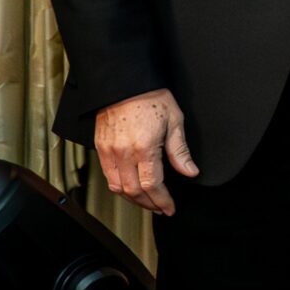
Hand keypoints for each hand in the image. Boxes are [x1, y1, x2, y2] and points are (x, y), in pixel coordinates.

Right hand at [94, 88, 199, 216]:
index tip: (169, 207)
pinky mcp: (100, 147)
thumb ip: (180, 150)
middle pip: (133, 191)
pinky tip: (130, 187)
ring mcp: (109, 151)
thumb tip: (190, 171)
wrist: (123, 82)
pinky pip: (108, 175)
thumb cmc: (151, 96)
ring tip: (147, 201)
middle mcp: (123, 153)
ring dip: (133, 198)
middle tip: (160, 207)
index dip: (162, 200)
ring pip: (117, 187)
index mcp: (144, 147)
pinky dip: (119, 187)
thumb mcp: (175, 120)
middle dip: (148, 204)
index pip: (152, 185)